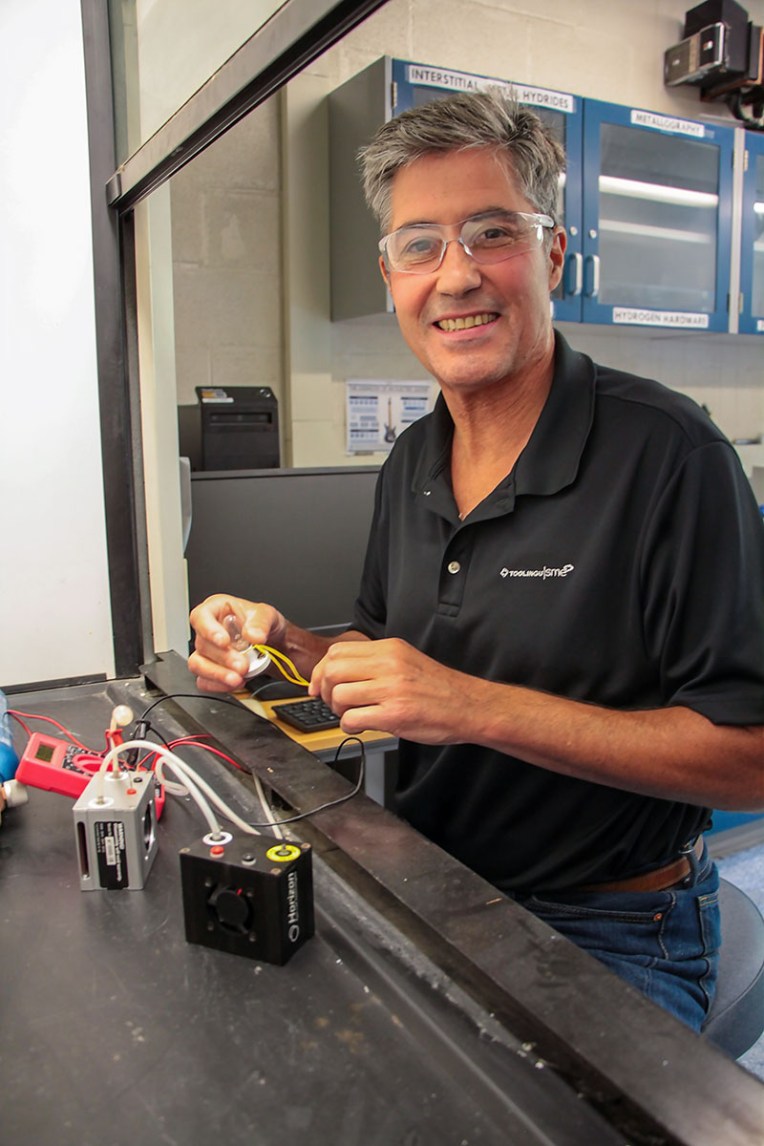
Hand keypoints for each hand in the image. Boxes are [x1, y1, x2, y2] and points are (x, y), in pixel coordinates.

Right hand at [188, 594, 285, 692]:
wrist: (272, 643)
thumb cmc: (262, 624)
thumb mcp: (267, 615)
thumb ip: (260, 623)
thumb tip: (253, 635)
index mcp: (215, 610)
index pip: (201, 617)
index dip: (209, 630)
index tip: (224, 641)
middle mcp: (207, 630)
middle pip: (202, 645)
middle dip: (224, 658)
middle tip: (243, 665)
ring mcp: (207, 652)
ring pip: (198, 665)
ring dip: (217, 674)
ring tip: (238, 679)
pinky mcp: (209, 670)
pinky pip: (204, 681)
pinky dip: (219, 685)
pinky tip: (235, 683)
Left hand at [309, 637, 467, 742]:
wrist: (469, 706)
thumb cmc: (438, 688)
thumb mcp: (406, 661)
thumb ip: (375, 663)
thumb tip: (337, 673)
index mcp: (390, 649)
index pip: (338, 651)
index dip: (322, 670)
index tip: (321, 685)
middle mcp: (389, 665)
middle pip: (333, 671)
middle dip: (326, 690)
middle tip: (335, 703)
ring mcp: (391, 690)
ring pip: (339, 695)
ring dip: (338, 710)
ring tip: (352, 715)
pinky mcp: (394, 715)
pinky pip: (352, 719)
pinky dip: (349, 726)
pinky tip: (362, 726)